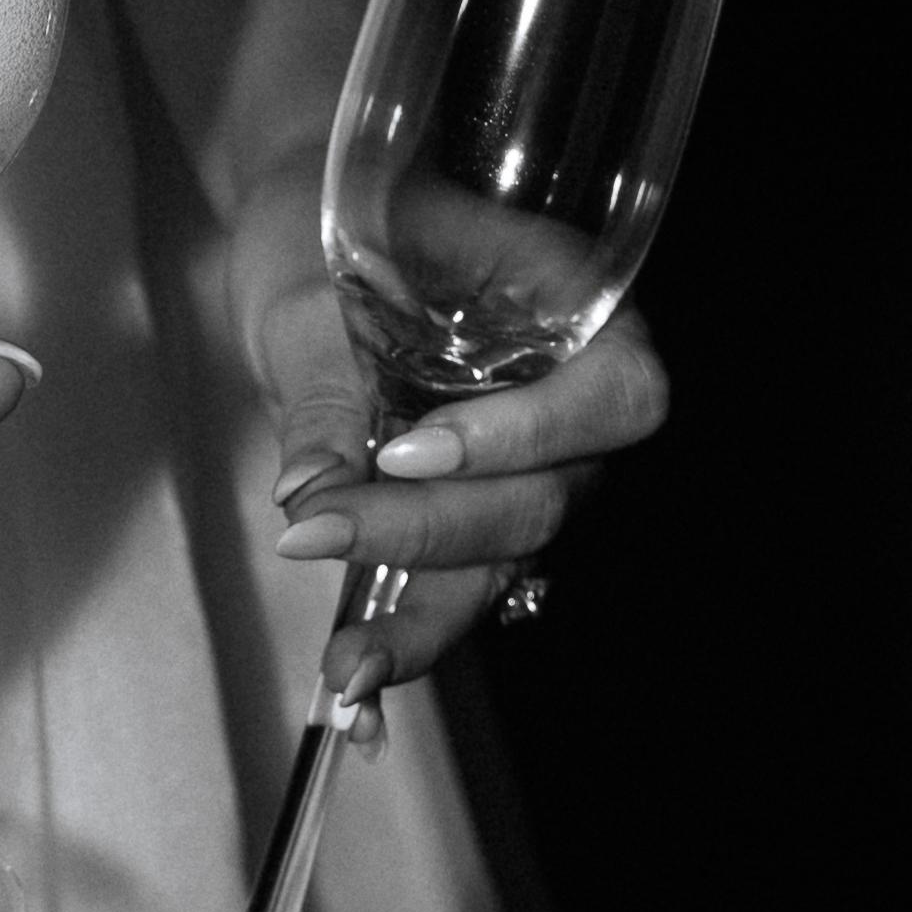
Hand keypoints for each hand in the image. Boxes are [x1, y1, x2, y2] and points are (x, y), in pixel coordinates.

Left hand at [227, 155, 671, 690]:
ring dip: (425, 619)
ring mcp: (528, 460)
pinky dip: (409, 635)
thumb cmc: (321, 223)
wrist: (298, 218)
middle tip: (312, 532)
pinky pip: (461, 580)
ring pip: (506, 556)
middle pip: (548, 496)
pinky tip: (354, 694)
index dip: (525, 438)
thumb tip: (314, 488)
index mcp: (572, 305)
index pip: (613, 394)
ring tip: (346, 671)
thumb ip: (326, 385)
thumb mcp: (314, 286)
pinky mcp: (471, 507)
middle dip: (432, 530)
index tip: (405, 451)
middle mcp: (569, 391)